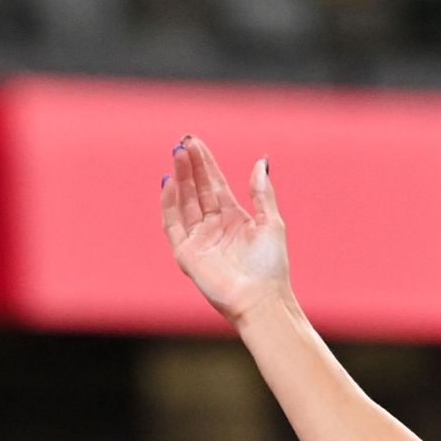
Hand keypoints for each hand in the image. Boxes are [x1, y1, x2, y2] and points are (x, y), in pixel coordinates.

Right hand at [160, 136, 289, 325]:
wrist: (261, 298)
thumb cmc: (271, 264)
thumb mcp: (271, 222)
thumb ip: (262, 192)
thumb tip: (261, 161)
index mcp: (234, 218)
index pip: (215, 185)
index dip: (205, 164)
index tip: (195, 142)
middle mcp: (214, 226)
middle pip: (197, 189)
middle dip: (190, 166)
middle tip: (183, 142)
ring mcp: (198, 240)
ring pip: (184, 202)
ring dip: (179, 179)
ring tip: (177, 154)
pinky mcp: (186, 254)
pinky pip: (174, 225)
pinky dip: (169, 204)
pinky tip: (169, 183)